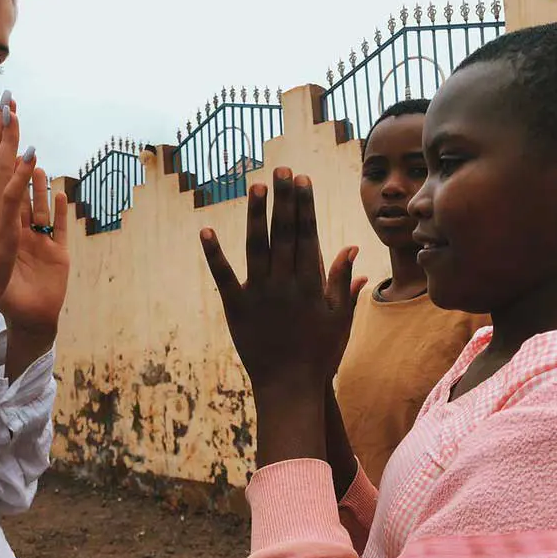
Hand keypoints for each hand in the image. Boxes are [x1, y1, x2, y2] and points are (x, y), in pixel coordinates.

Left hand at [0, 166, 69, 339]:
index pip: (0, 199)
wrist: (27, 317)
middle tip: (20, 150)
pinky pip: (59, 230)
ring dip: (40, 189)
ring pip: (41, 210)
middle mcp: (25, 235)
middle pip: (23, 199)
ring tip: (39, 168)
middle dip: (21, 174)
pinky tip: (60, 196)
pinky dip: (59, 213)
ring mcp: (43, 244)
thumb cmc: (6, 292)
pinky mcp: (58, 255)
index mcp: (5, 234)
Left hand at [200, 167, 366, 464]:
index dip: (305, 206)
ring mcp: (259, 294)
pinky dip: (214, 255)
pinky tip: (205, 232)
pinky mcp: (236, 308)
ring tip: (256, 186)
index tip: (303, 181)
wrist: (289, 387)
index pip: (308, 235)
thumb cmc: (320, 355)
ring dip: (256, 215)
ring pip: (257, 247)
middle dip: (284, 199)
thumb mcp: (340, 319)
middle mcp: (285, 283)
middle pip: (285, 233)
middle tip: (282, 169)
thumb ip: (344, 282)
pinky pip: (224, 277)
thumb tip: (351, 248)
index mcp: (311, 284)